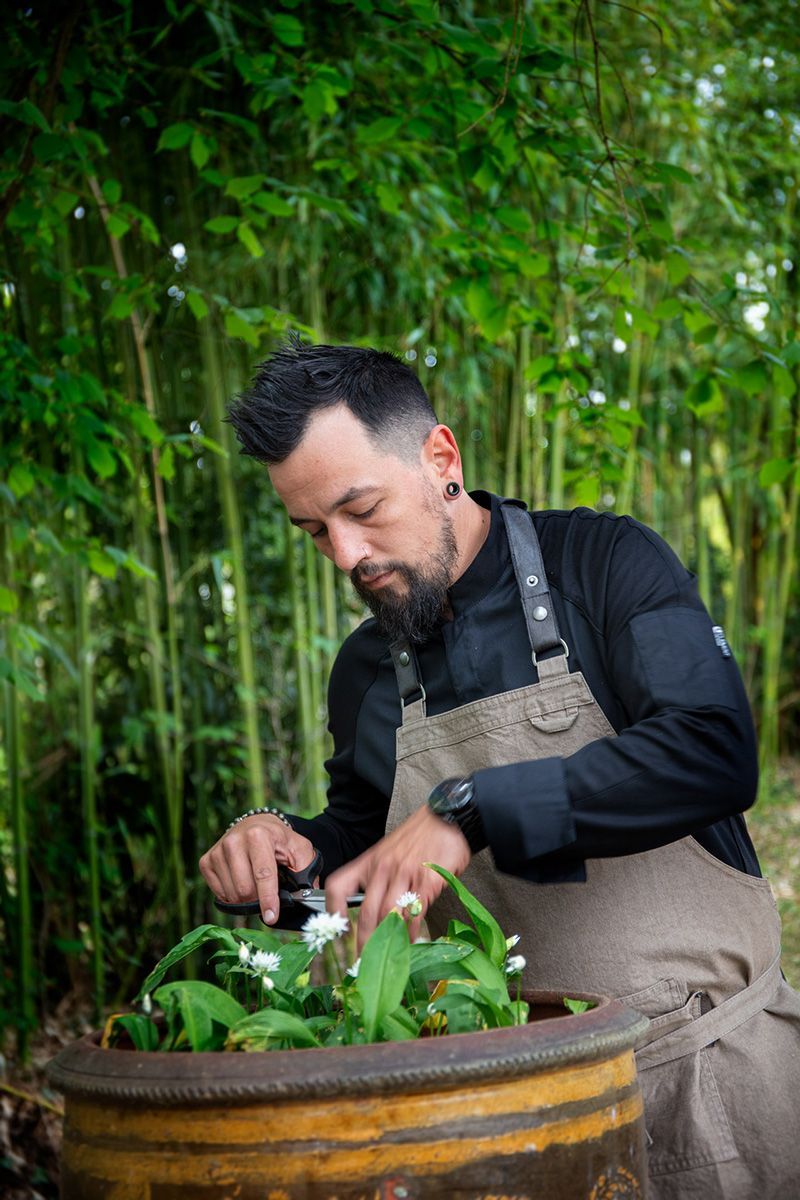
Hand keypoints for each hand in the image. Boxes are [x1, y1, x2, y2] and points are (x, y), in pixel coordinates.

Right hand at [199, 814, 315, 924]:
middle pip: (245, 889)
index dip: (268, 900)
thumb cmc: (279, 841)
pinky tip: (241, 883)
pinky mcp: (206, 861)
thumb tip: (308, 897)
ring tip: (256, 887)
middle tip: (268, 897)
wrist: (256, 826)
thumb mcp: (299, 850)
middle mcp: (234, 841)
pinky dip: (232, 896)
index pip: (263, 875)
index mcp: (258, 835)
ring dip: (246, 899)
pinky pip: (219, 893)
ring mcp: (217, 851)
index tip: (271, 917)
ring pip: (231, 894)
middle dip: (258, 900)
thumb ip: (306, 872)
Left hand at [326, 806, 470, 949]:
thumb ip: (378, 878)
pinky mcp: (428, 879)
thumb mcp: (388, 852)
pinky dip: (411, 931)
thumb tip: (370, 914)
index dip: (333, 910)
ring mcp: (406, 873)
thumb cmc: (417, 838)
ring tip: (388, 958)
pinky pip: (415, 911)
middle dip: (364, 942)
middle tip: (364, 964)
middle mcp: (383, 867)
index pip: (338, 885)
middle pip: (367, 912)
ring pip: (390, 914)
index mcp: (369, 861)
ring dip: (388, 940)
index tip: (337, 932)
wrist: (447, 817)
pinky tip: (410, 941)